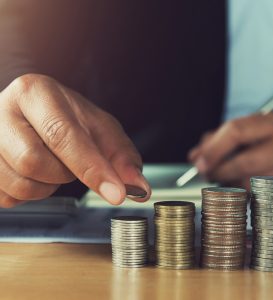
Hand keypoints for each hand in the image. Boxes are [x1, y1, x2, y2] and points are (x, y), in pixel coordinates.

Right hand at [0, 74, 150, 207]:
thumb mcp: (100, 128)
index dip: (91, 168)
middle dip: (63, 173)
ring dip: (47, 185)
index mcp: (36, 93)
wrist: (34, 113)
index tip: (116, 193)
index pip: (63, 135)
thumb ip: (120, 157)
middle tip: (71, 161)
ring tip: (53, 165)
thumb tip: (138, 189)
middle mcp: (3, 110)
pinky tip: (36, 174)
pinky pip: (7, 197)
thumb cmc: (68, 118)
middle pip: (34, 162)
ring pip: (19, 184)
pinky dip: (30, 193)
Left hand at [188, 113, 272, 189]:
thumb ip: (220, 139)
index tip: (197, 161)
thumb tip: (195, 156)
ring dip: (229, 183)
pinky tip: (236, 184)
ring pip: (252, 183)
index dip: (213, 149)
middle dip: (219, 171)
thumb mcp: (251, 129)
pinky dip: (241, 192)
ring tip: (220, 177)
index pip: (236, 132)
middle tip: (205, 173)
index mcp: (272, 123)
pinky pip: (259, 194)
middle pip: (245, 162)